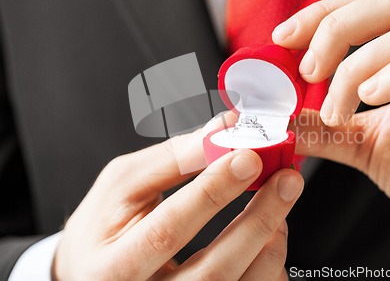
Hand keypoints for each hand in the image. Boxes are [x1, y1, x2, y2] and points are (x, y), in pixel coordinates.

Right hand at [53, 113, 302, 279]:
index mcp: (111, 268)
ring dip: (270, 245)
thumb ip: (173, 158)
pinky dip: (269, 268)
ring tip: (280, 205)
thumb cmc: (105, 227)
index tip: (248, 156)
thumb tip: (225, 128)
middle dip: (257, 221)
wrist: (96, 273)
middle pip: (212, 273)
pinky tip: (271, 237)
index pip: (168, 231)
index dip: (212, 192)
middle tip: (287, 180)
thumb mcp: (122, 187)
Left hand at [274, 0, 389, 259]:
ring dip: (357, 67)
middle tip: (308, 71)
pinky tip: (370, 100)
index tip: (283, 38)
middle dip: (336, 28)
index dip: (324, 13)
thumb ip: (328, 131)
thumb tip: (283, 121)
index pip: (372, 6)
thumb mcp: (368, 147)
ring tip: (338, 108)